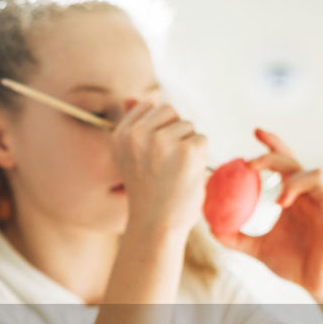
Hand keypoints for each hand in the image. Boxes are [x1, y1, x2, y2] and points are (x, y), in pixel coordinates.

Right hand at [109, 99, 208, 237]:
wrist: (155, 225)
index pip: (150, 106)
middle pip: (170, 111)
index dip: (158, 128)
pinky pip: (201, 140)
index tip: (152, 155)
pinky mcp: (186, 152)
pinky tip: (185, 176)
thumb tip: (133, 98)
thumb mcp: (131, 156)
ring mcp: (162, 142)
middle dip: (174, 133)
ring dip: (187, 146)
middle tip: (164, 164)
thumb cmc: (147, 191)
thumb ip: (133, 126)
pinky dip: (198, 158)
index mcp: (121, 134)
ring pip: (188, 126)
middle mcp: (138, 135)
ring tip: (173, 172)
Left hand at [217, 129, 322, 300]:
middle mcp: (310, 197)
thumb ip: (235, 237)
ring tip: (279, 200)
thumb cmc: (293, 262)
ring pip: (317, 176)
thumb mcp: (257, 249)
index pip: (283, 163)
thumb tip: (210, 226)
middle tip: (251, 165)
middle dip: (273, 158)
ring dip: (295, 182)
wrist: (316, 285)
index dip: (272, 145)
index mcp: (293, 197)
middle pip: (294, 164)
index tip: (255, 132)